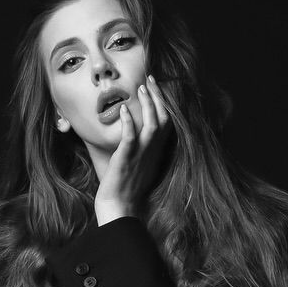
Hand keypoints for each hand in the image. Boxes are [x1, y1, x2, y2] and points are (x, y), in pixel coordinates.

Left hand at [94, 78, 172, 222]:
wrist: (120, 207)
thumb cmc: (128, 189)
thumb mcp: (141, 165)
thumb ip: (144, 149)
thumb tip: (139, 135)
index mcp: (158, 152)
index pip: (167, 122)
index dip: (164, 103)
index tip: (157, 87)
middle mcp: (153, 151)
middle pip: (163, 118)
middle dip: (158, 96)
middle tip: (150, 79)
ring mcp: (141, 155)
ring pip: (151, 124)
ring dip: (148, 104)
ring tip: (141, 87)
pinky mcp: (126, 159)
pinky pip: (130, 137)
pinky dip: (129, 122)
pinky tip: (124, 109)